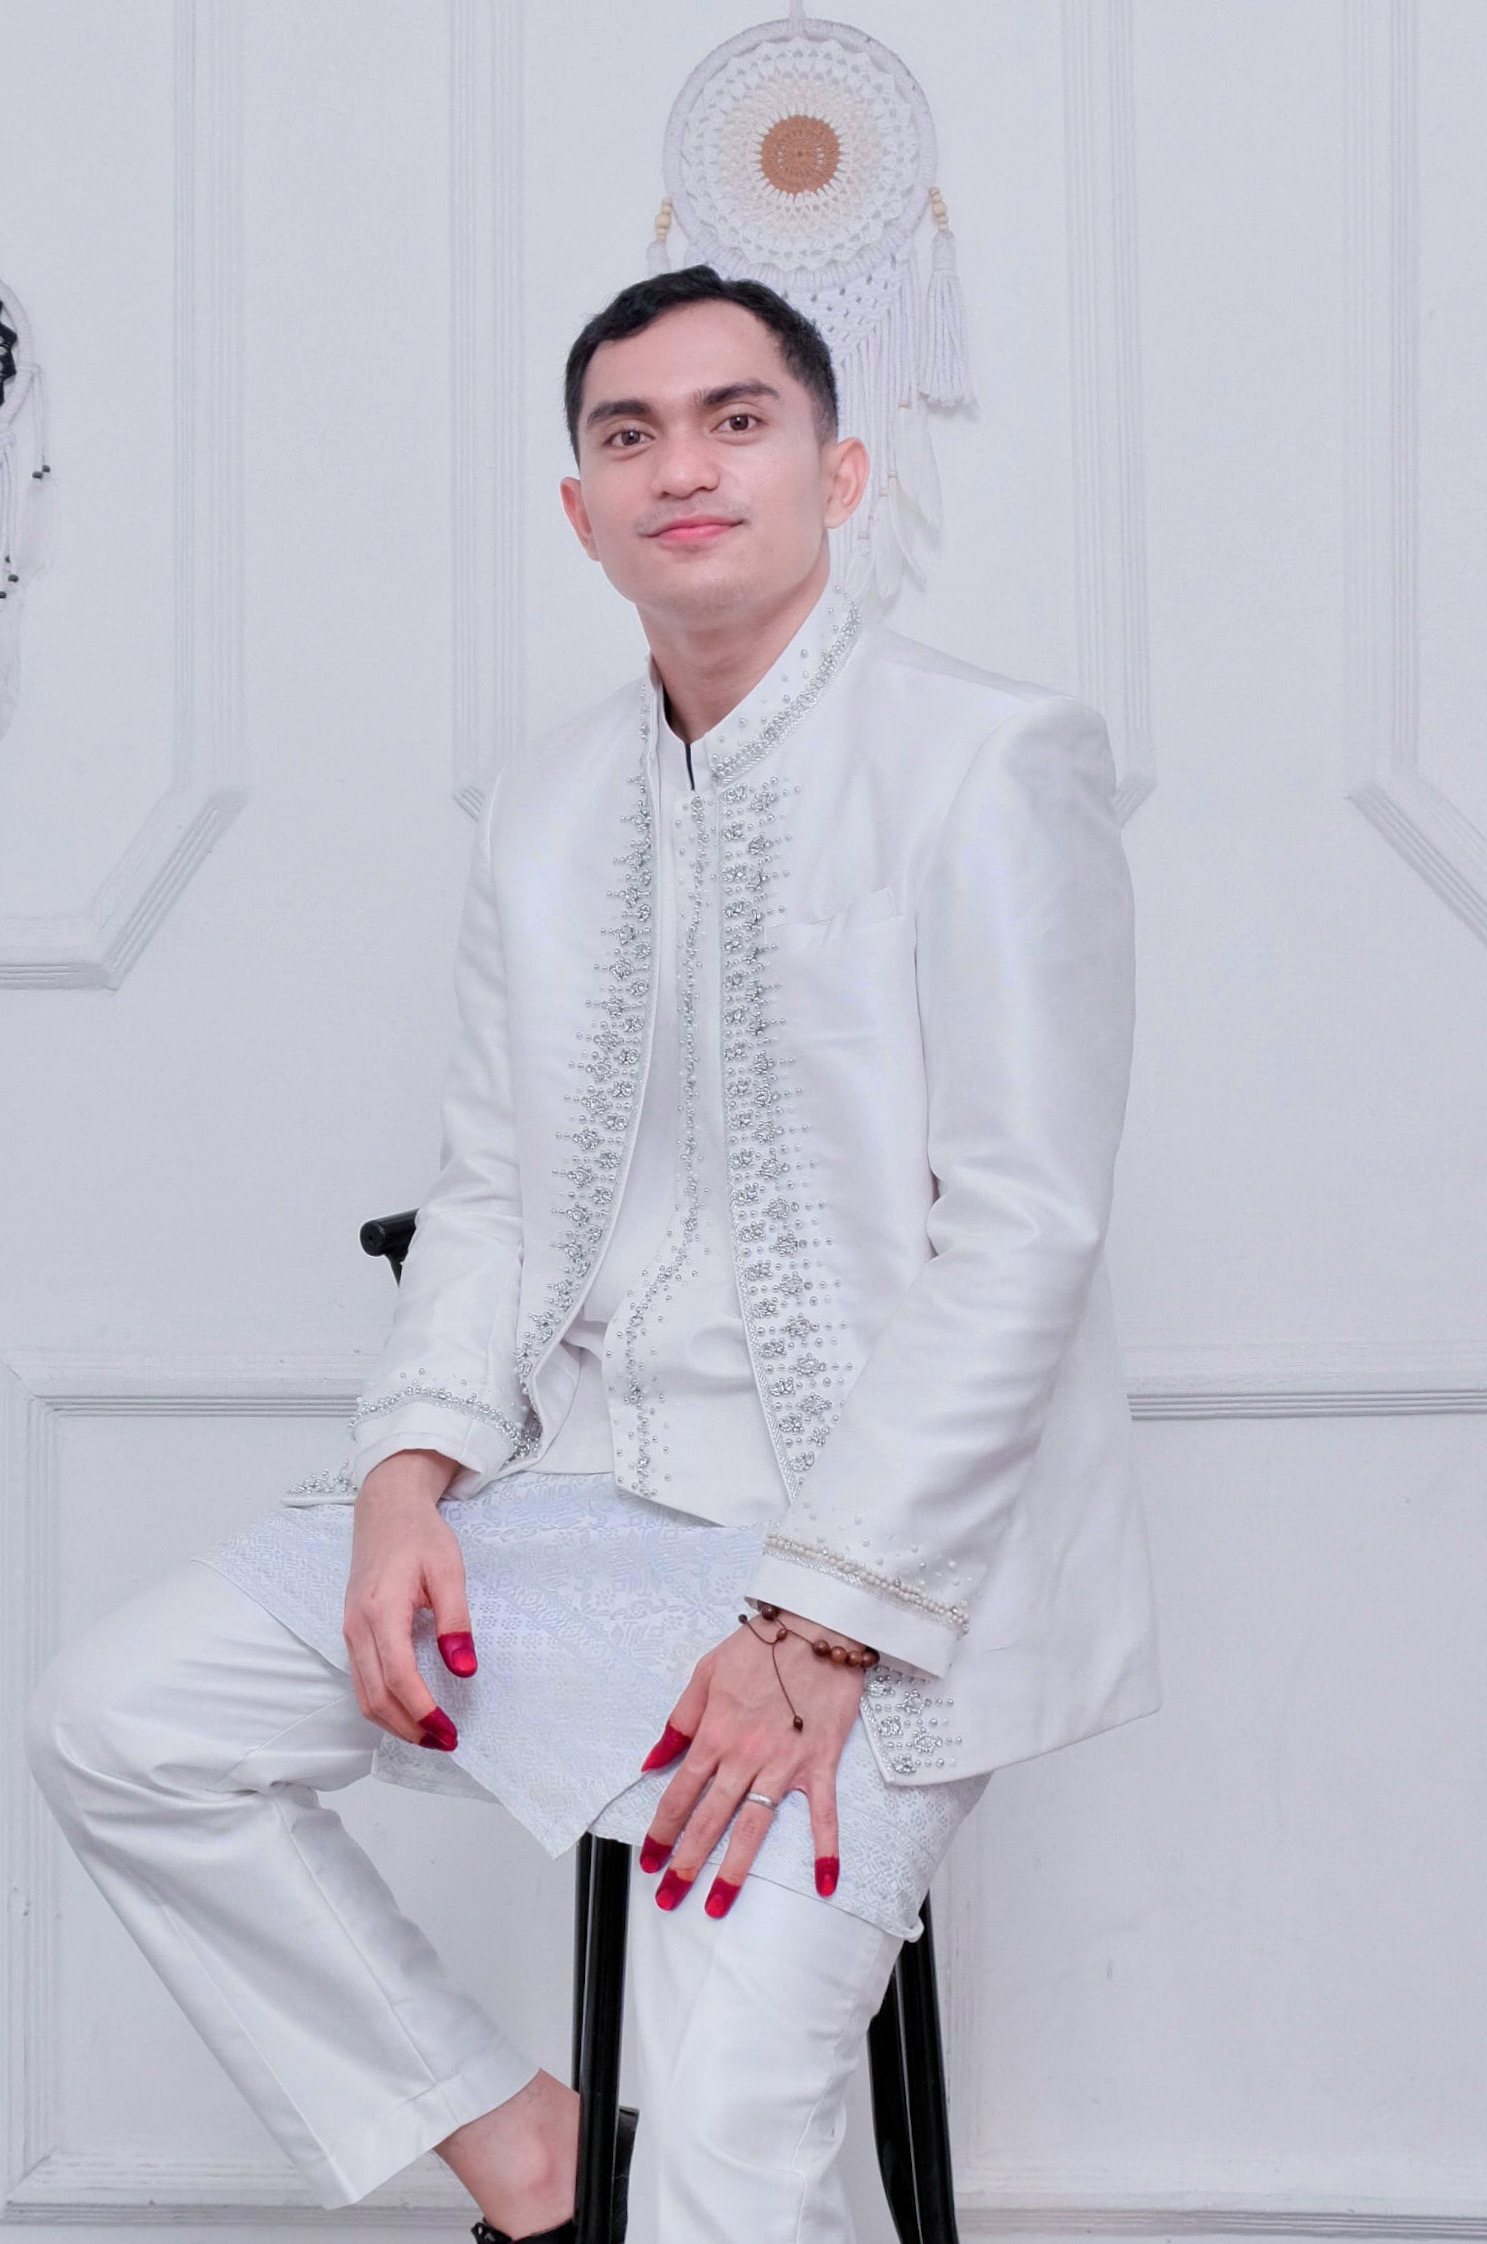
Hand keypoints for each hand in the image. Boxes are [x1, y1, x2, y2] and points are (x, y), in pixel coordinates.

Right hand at [344, 1449, 476, 1751]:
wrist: (386, 1509)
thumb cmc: (420, 1536)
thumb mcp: (449, 1571)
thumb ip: (455, 1621)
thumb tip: (464, 1669)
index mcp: (381, 1611)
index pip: (399, 1678)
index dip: (423, 1711)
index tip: (450, 1731)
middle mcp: (358, 1627)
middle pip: (376, 1697)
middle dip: (410, 1728)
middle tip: (446, 1742)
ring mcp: (350, 1631)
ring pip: (363, 1695)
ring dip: (395, 1723)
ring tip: (430, 1735)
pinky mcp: (352, 1632)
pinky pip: (361, 1681)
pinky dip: (383, 1705)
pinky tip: (409, 1711)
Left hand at [635, 1610, 869, 1916]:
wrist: (815, 1626)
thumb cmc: (760, 1648)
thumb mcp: (705, 1673)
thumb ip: (679, 1721)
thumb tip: (651, 1760)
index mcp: (714, 1735)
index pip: (679, 1794)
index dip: (661, 1831)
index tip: (650, 1860)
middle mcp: (744, 1756)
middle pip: (710, 1820)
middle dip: (687, 1863)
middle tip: (670, 1898)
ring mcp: (784, 1763)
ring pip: (754, 1826)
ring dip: (735, 1869)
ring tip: (717, 1905)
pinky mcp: (820, 1762)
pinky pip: (823, 1813)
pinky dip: (826, 1848)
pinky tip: (825, 1884)